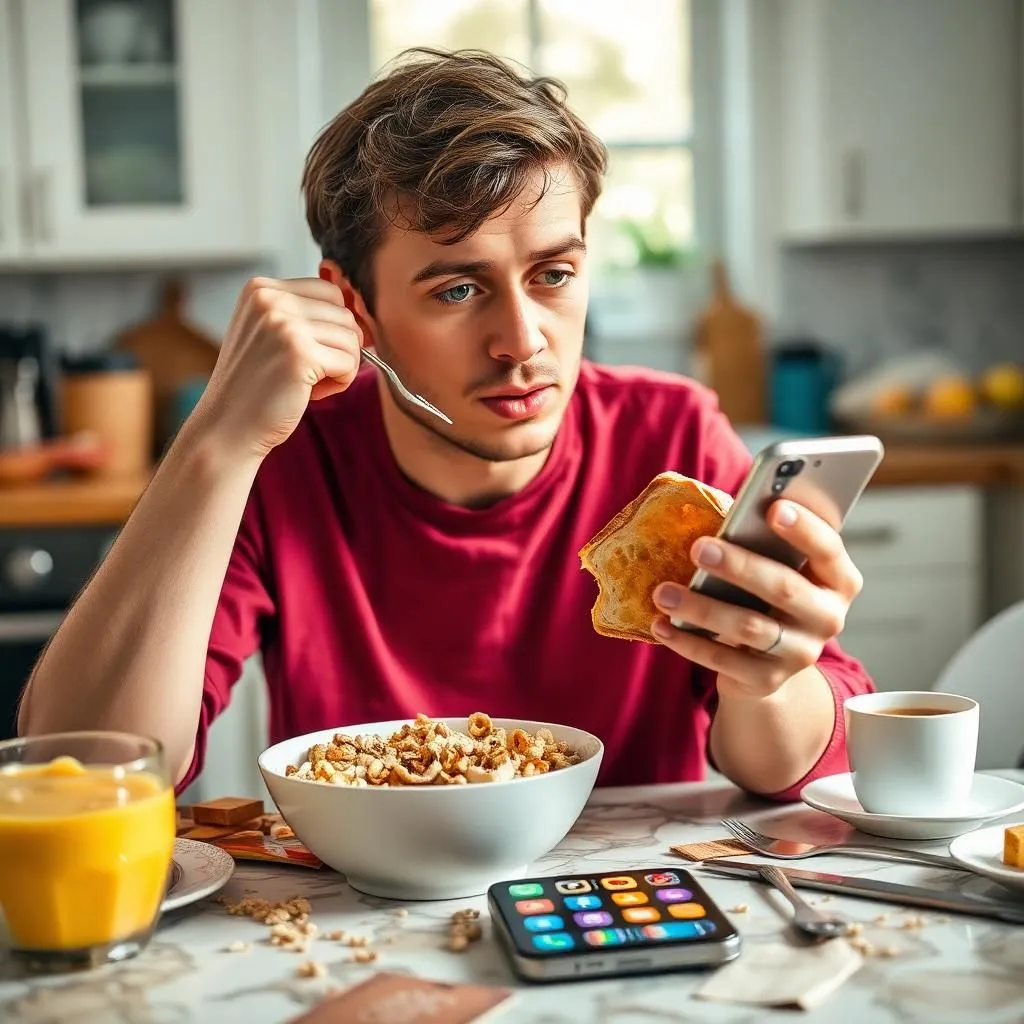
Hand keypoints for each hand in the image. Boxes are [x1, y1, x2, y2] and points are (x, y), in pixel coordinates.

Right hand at [194, 277, 362, 456]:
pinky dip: (341, 382)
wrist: (228, 427)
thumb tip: (358, 307)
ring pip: (351, 337)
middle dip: (339, 347)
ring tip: (309, 383)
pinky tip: (312, 392)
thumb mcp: (270, 333)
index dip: (334, 326)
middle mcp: (270, 299)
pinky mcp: (300, 353)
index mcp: (260, 288)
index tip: (316, 351)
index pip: (329, 291)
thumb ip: (302, 313)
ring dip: (341, 366)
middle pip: (344, 313)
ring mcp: (284, 324)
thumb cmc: (255, 386)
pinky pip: (350, 362)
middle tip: (311, 372)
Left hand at [649, 499, 863, 696]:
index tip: (774, 508)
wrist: (766, 661)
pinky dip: (689, 643)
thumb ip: (762, 542)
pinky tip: (662, 626)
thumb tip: (723, 517)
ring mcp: (801, 653)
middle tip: (699, 548)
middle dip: (739, 567)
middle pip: (785, 589)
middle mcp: (827, 618)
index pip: (828, 549)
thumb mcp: (774, 567)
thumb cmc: (765, 594)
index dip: (805, 529)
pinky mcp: (768, 680)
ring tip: (664, 592)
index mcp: (837, 580)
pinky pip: (725, 662)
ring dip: (702, 608)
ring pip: (749, 628)